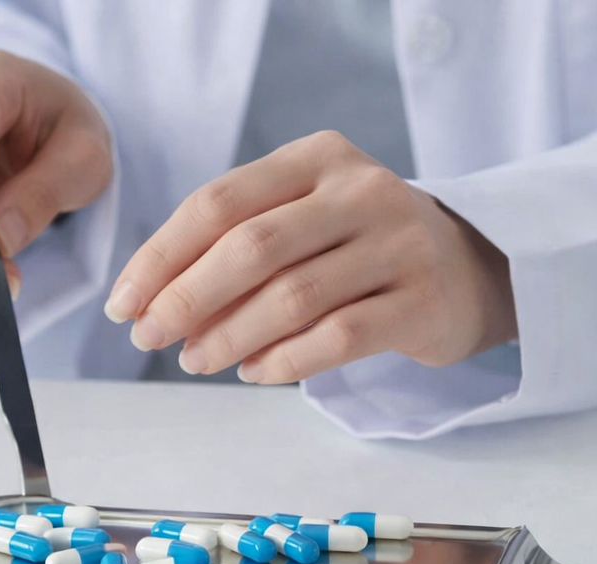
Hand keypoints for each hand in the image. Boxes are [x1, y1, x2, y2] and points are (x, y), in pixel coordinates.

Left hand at [104, 130, 516, 382]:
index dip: (162, 255)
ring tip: (196, 362)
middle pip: (252, 247)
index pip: (219, 202)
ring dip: (230, 337)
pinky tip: (255, 372)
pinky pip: (338, 337)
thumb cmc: (363, 245)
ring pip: (292, 297)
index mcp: (318, 157)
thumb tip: (159, 306)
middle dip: (187, 298)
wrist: (472, 267)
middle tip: (150, 338)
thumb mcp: (306, 216)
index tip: (124, 302)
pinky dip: (284, 360)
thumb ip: (240, 246)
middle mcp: (362, 191)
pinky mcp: (423, 301)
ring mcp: (399, 245)